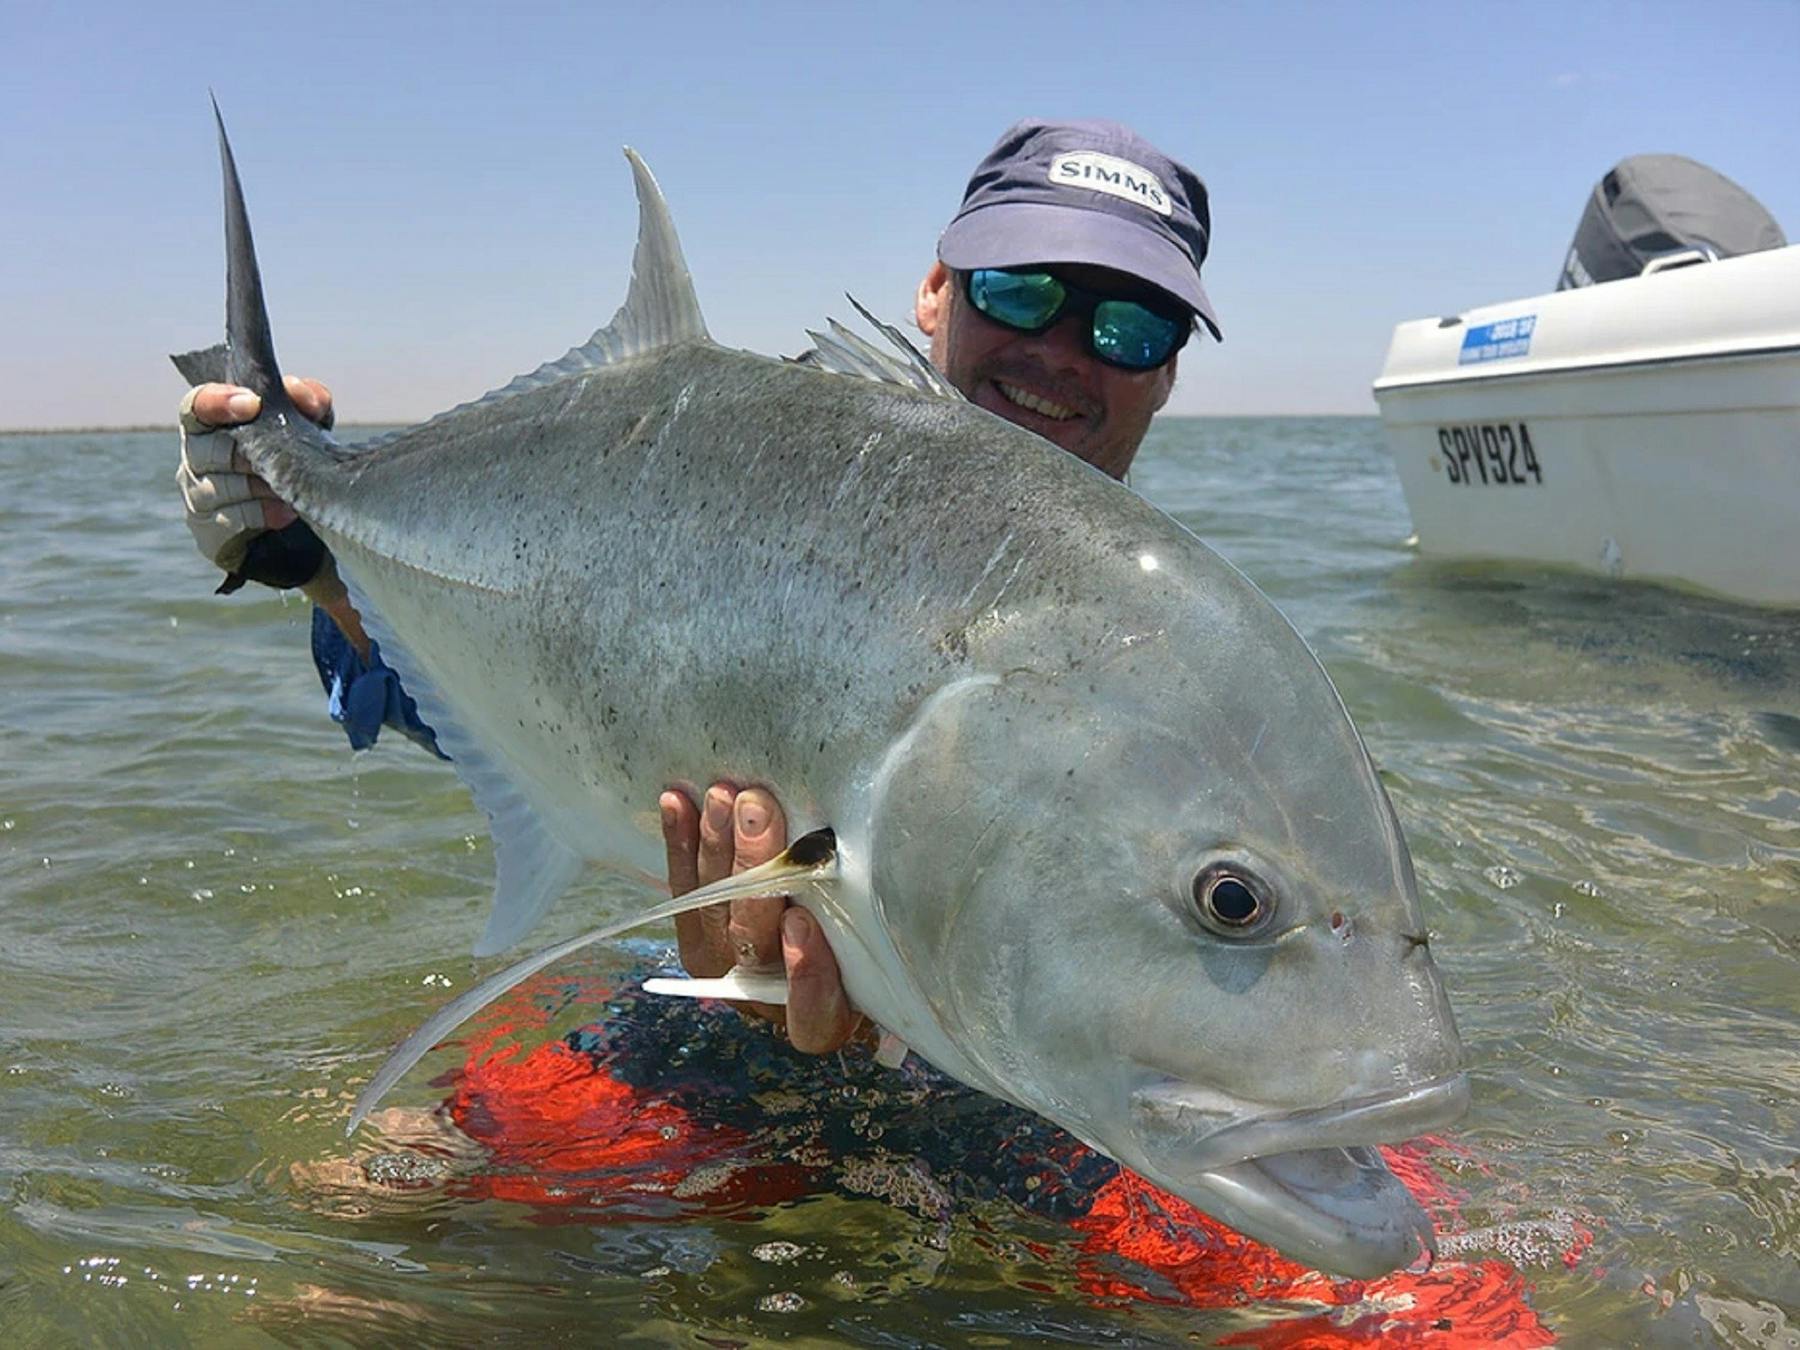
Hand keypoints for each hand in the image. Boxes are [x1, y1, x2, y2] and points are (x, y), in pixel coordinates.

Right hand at [176, 376, 332, 573]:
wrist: (301, 521)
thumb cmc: (293, 459)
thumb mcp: (308, 425)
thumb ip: (309, 402)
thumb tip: (309, 400)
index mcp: (211, 425)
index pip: (196, 406)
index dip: (218, 402)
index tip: (253, 404)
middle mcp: (196, 458)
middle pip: (207, 449)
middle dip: (251, 453)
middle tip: (283, 457)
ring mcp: (197, 496)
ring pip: (219, 487)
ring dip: (260, 486)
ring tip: (291, 488)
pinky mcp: (209, 532)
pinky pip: (229, 521)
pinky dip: (261, 514)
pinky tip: (286, 513)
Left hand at [659, 782, 860, 1052]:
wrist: (818, 959)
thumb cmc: (865, 950)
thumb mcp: (879, 951)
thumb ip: (872, 928)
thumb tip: (880, 860)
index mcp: (823, 1017)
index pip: (812, 1013)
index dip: (805, 973)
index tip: (801, 922)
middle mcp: (766, 997)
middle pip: (754, 938)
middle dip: (754, 870)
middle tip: (758, 813)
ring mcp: (723, 965)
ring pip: (714, 908)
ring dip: (717, 846)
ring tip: (724, 797)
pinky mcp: (696, 936)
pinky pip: (684, 889)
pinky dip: (682, 842)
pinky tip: (679, 801)